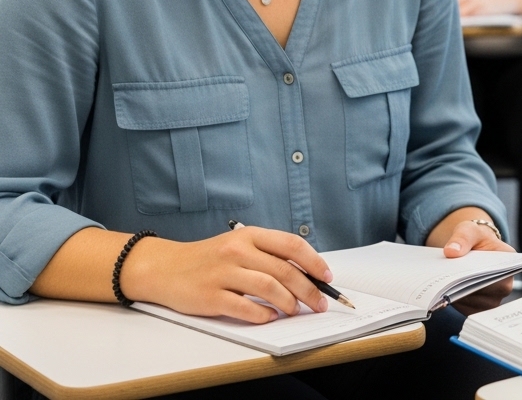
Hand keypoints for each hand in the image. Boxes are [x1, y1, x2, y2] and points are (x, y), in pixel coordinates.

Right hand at [120, 227, 331, 322]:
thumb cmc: (207, 258)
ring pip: (270, 288)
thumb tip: (305, 273)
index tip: (327, 277)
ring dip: (289, 303)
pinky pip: (245, 308)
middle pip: (285, 270)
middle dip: (309, 289)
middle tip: (320, 303)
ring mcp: (223, 273)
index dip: (315, 262)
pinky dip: (263, 315)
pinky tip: (270, 317)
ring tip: (295, 311)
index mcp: (250, 235)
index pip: (292, 245)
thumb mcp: (238, 245)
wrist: (164, 267)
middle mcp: (238, 251)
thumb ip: (267, 254)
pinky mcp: (211, 296)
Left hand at [428, 211, 516, 314]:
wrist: (473, 249)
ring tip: (440, 284)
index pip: (494, 276)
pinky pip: (464, 309)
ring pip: (472, 303)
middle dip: (461, 286)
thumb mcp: (469, 230)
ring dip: (455, 295)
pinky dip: (452, 301)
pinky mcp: (479, 308)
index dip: (476, 277)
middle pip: (482, 293)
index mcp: (509, 263)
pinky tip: (442, 291)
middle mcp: (505, 285)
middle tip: (442, 280)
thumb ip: (462, 237)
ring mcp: (492, 300)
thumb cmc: (475, 239)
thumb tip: (451, 251)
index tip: (457, 274)